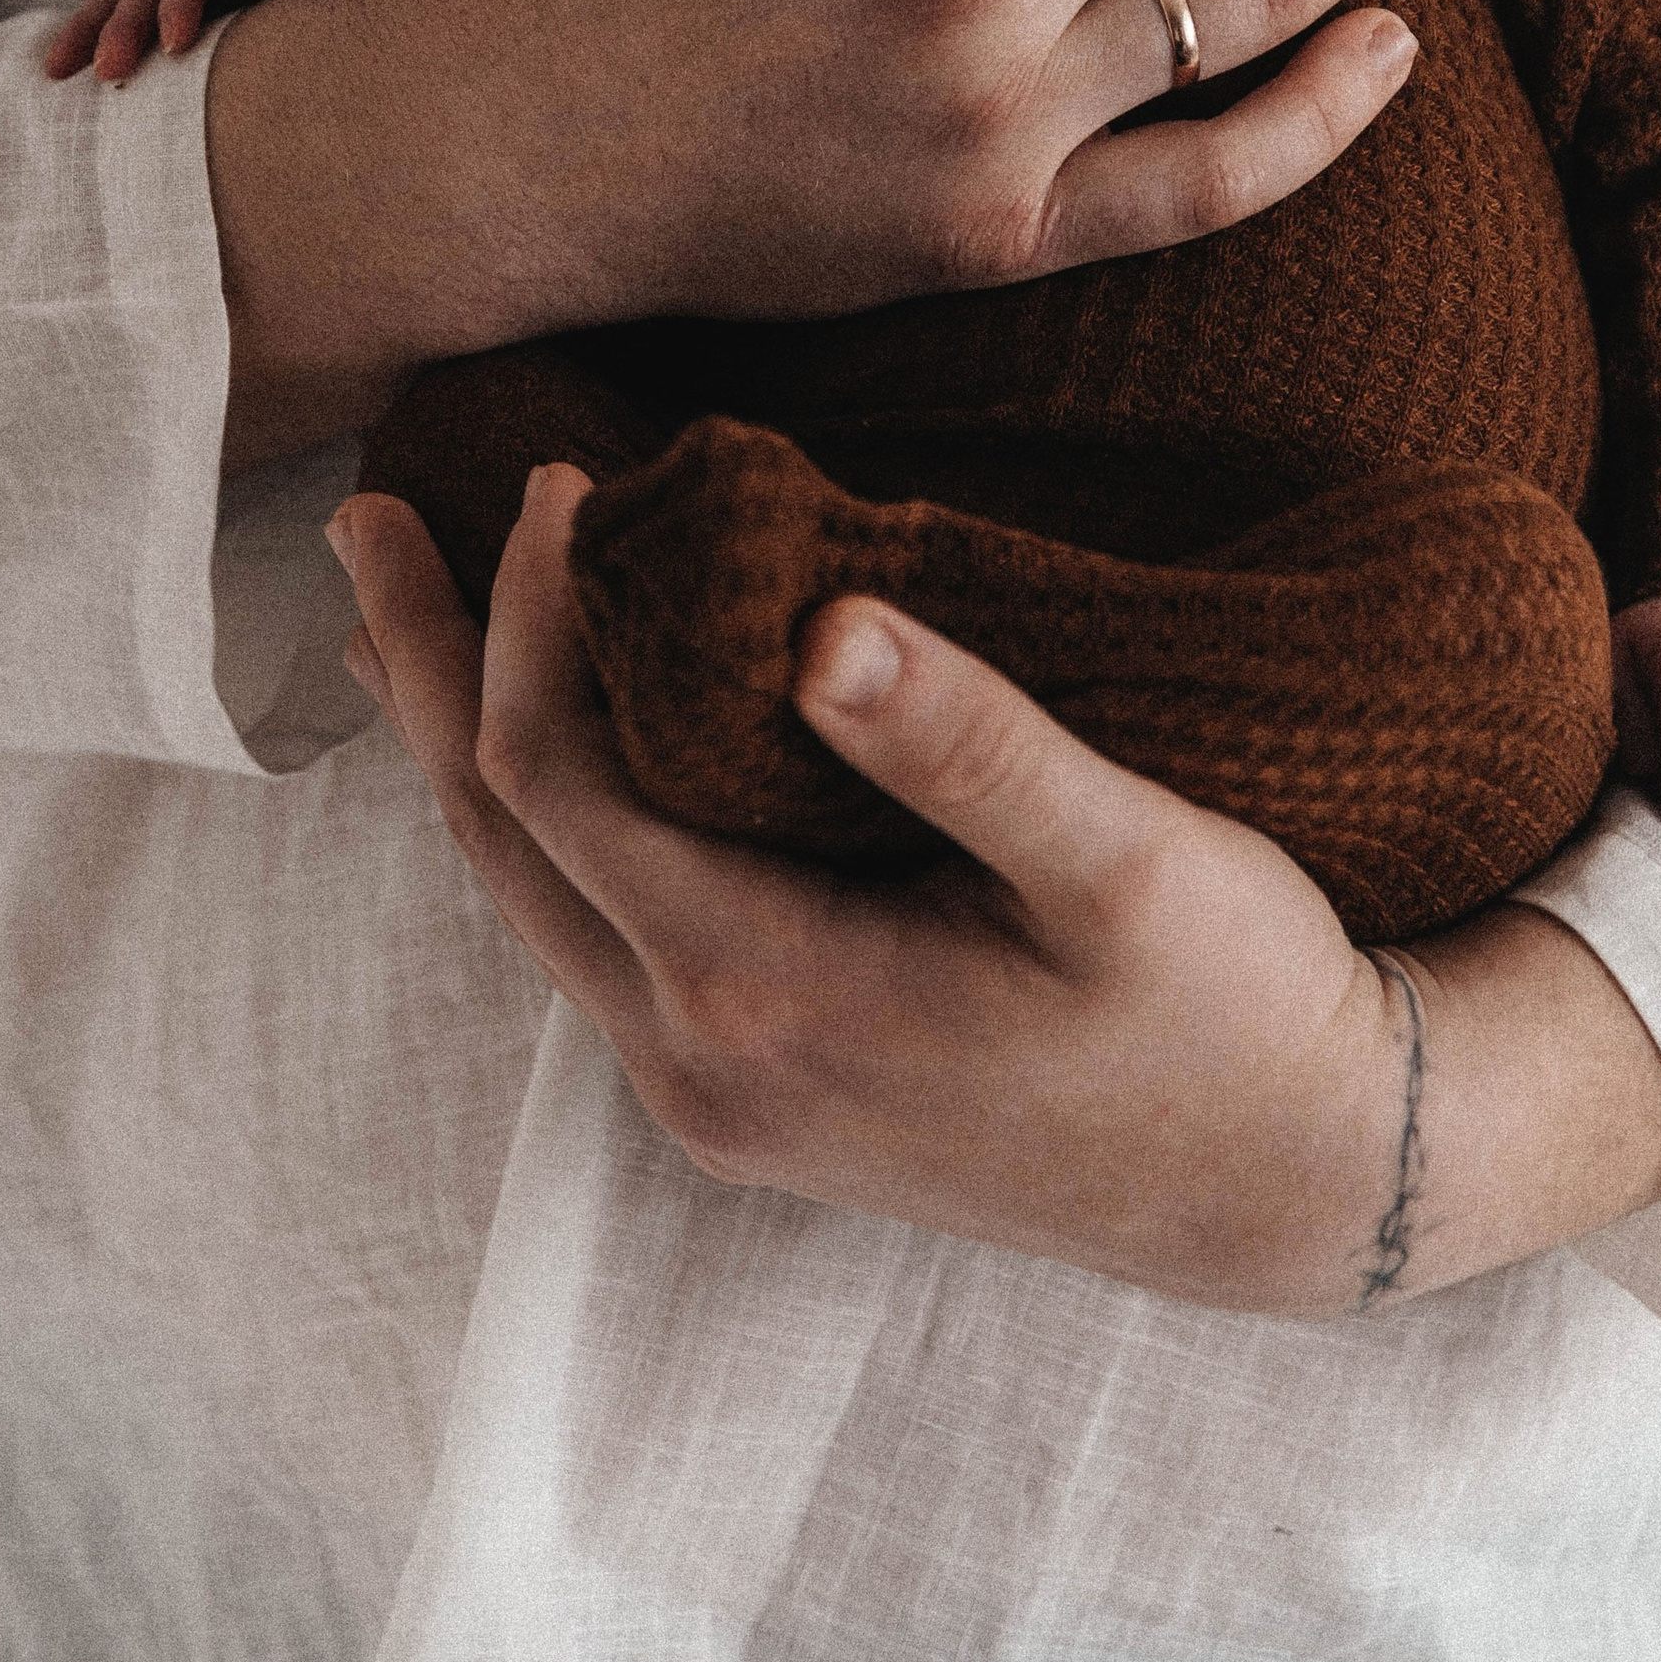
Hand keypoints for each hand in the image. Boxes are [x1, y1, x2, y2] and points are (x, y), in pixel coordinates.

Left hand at [327, 478, 1660, 1312]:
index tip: (556, 477)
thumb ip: (969, 746)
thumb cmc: (1230, 1004)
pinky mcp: (758, 1088)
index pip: (560, 780)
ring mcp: (720, 1094)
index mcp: (773, 998)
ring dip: (464, 739)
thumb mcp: (1126, 863)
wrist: (1294, 1184)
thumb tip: (822, 624)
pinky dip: (545, 807)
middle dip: (425, 669)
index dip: (527, 620)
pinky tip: (554, 731)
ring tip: (409, 607)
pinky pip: (594, 926)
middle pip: (497, 840)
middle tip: (366, 512)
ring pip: (530, 893)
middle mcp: (707, 1066)